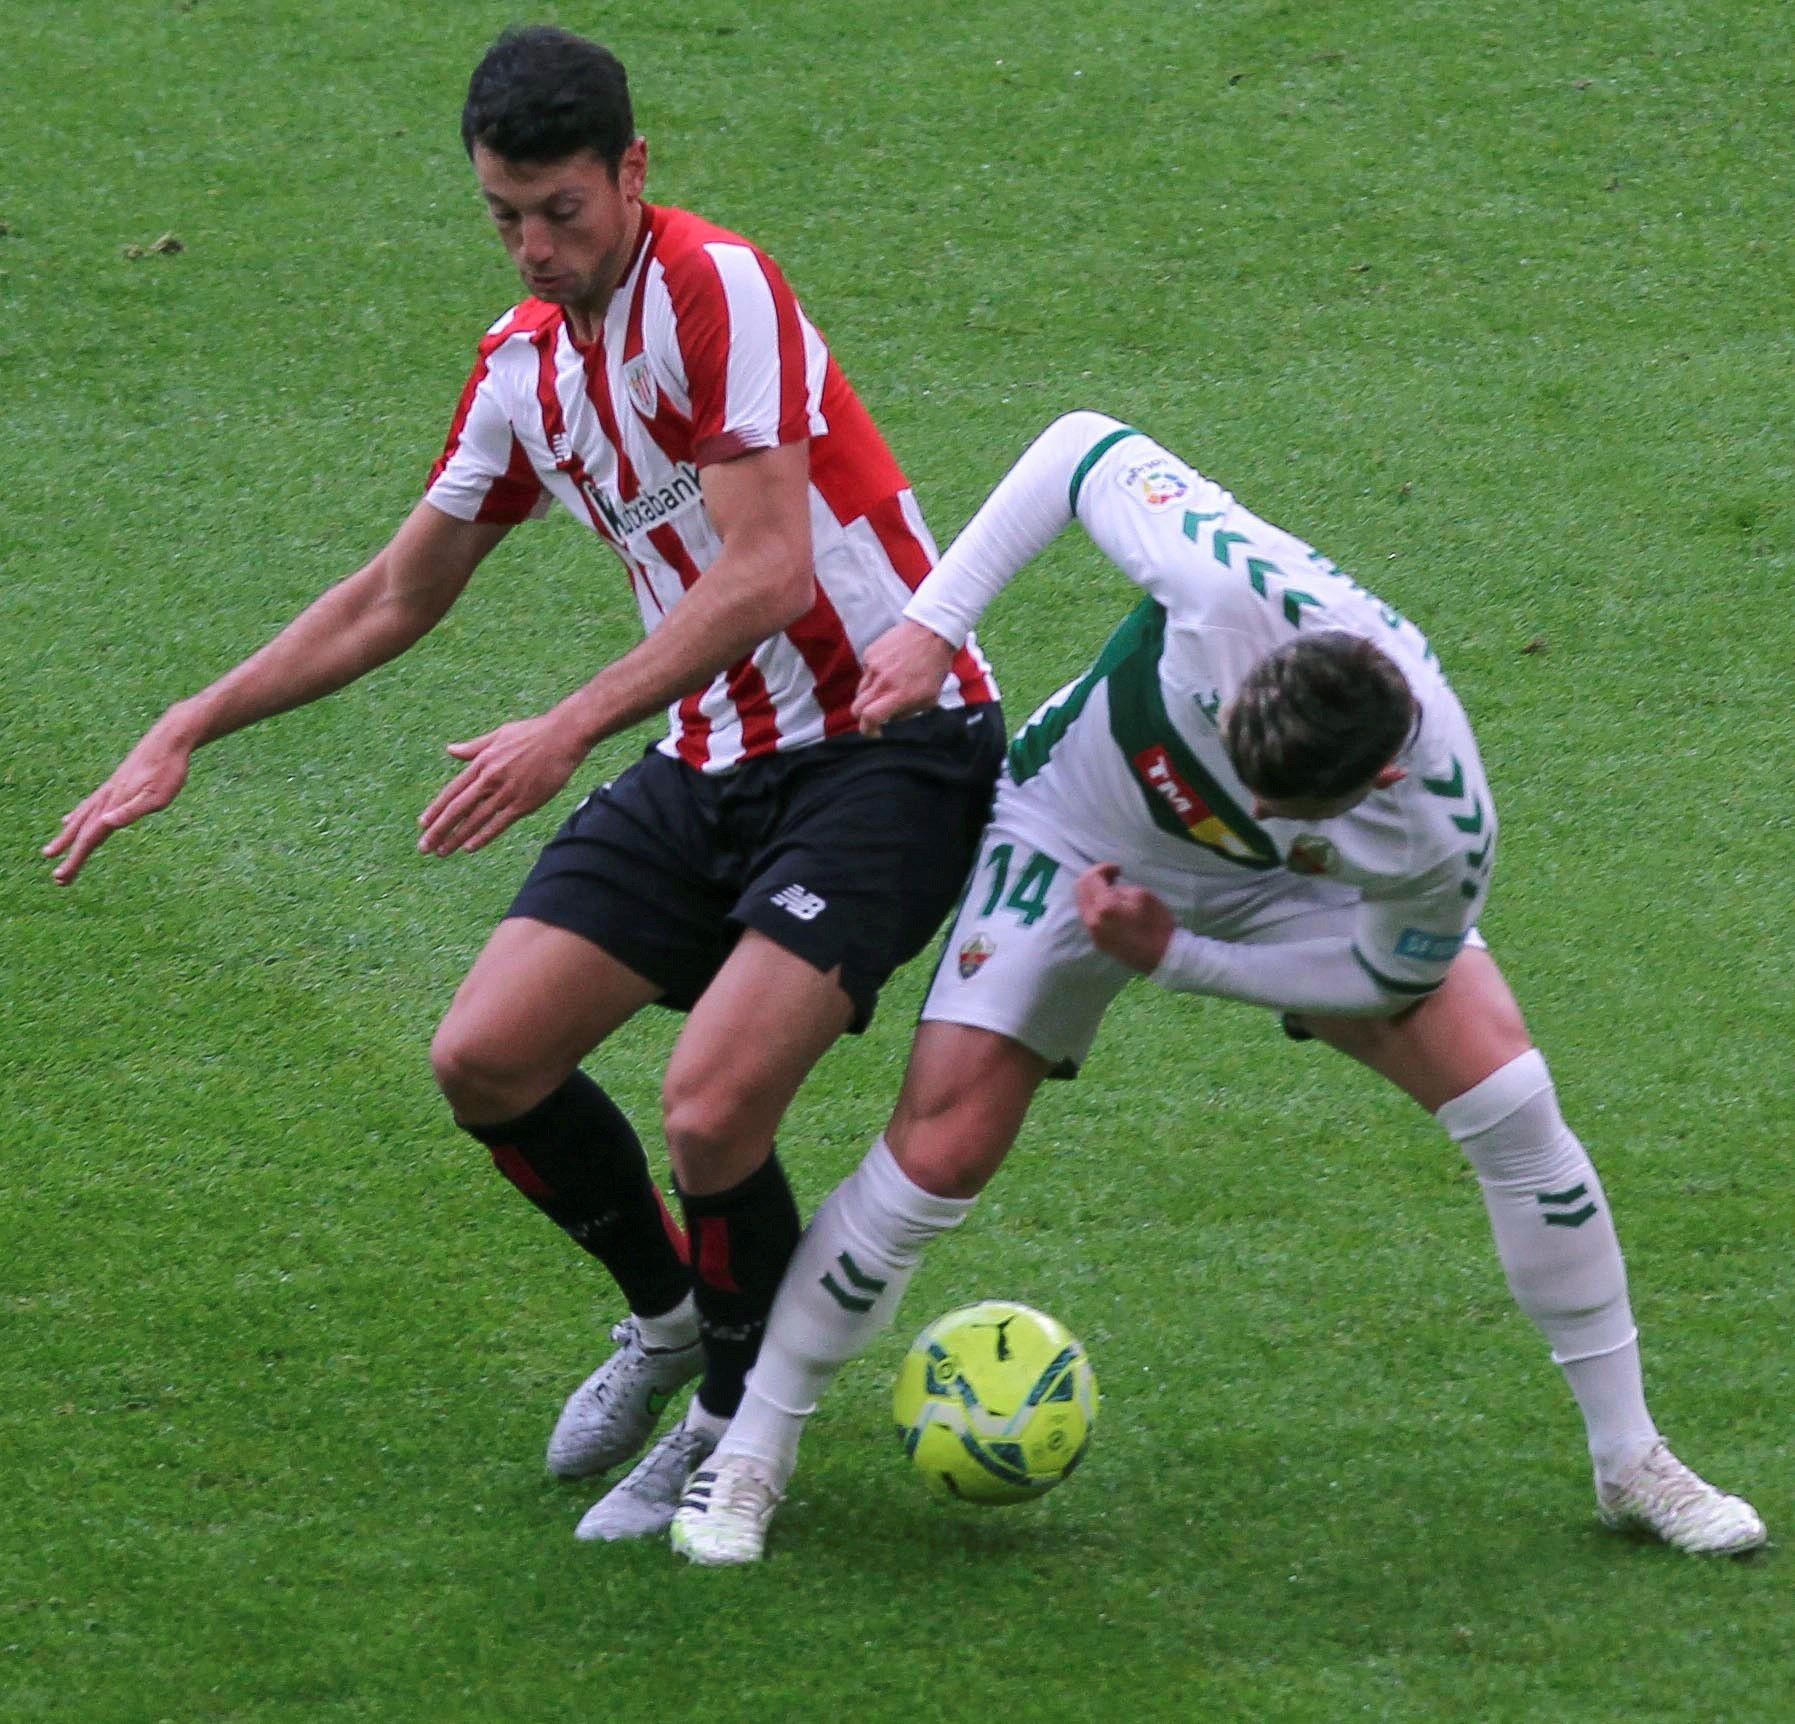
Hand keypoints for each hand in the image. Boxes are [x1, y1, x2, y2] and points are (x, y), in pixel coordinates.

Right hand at [43, 725, 193, 884]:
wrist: (170, 740)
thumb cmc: (169, 770)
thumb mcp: (157, 795)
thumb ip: (131, 810)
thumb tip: (106, 824)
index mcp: (114, 805)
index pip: (90, 838)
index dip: (76, 859)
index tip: (63, 878)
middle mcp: (106, 799)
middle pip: (81, 831)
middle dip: (68, 854)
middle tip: (57, 877)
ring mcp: (108, 791)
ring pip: (81, 818)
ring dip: (66, 836)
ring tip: (53, 850)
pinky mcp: (114, 784)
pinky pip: (88, 806)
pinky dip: (76, 816)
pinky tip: (69, 819)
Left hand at [418, 712, 586, 856]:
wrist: (563, 736)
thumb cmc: (532, 733)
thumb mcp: (498, 735)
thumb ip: (473, 747)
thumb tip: (450, 750)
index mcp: (482, 763)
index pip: (452, 791)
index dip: (436, 810)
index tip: (423, 825)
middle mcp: (490, 778)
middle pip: (458, 809)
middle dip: (439, 830)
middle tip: (424, 847)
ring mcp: (507, 792)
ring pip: (475, 820)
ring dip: (456, 838)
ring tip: (441, 852)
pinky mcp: (524, 802)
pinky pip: (499, 823)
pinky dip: (483, 836)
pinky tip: (470, 848)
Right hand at [852, 619, 956, 736]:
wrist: (932, 632)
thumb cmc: (935, 666)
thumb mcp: (930, 698)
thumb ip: (908, 712)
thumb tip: (890, 720)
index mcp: (899, 694)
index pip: (869, 718)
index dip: (868, 730)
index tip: (874, 732)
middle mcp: (883, 681)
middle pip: (856, 708)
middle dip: (863, 717)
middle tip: (874, 716)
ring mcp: (874, 666)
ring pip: (860, 691)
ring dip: (868, 696)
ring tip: (885, 689)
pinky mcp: (871, 653)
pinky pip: (865, 673)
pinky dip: (873, 677)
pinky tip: (888, 671)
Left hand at [1075, 863, 1174, 973]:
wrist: (1163, 957)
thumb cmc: (1158, 925)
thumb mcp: (1143, 896)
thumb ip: (1121, 888)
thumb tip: (1111, 889)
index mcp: (1105, 907)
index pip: (1090, 879)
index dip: (1103, 868)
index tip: (1118, 869)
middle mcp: (1092, 921)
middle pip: (1080, 890)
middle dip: (1094, 879)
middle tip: (1112, 877)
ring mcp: (1093, 933)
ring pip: (1082, 904)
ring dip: (1093, 893)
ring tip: (1112, 891)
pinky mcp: (1098, 942)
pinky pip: (1089, 917)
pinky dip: (1095, 906)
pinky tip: (1111, 906)